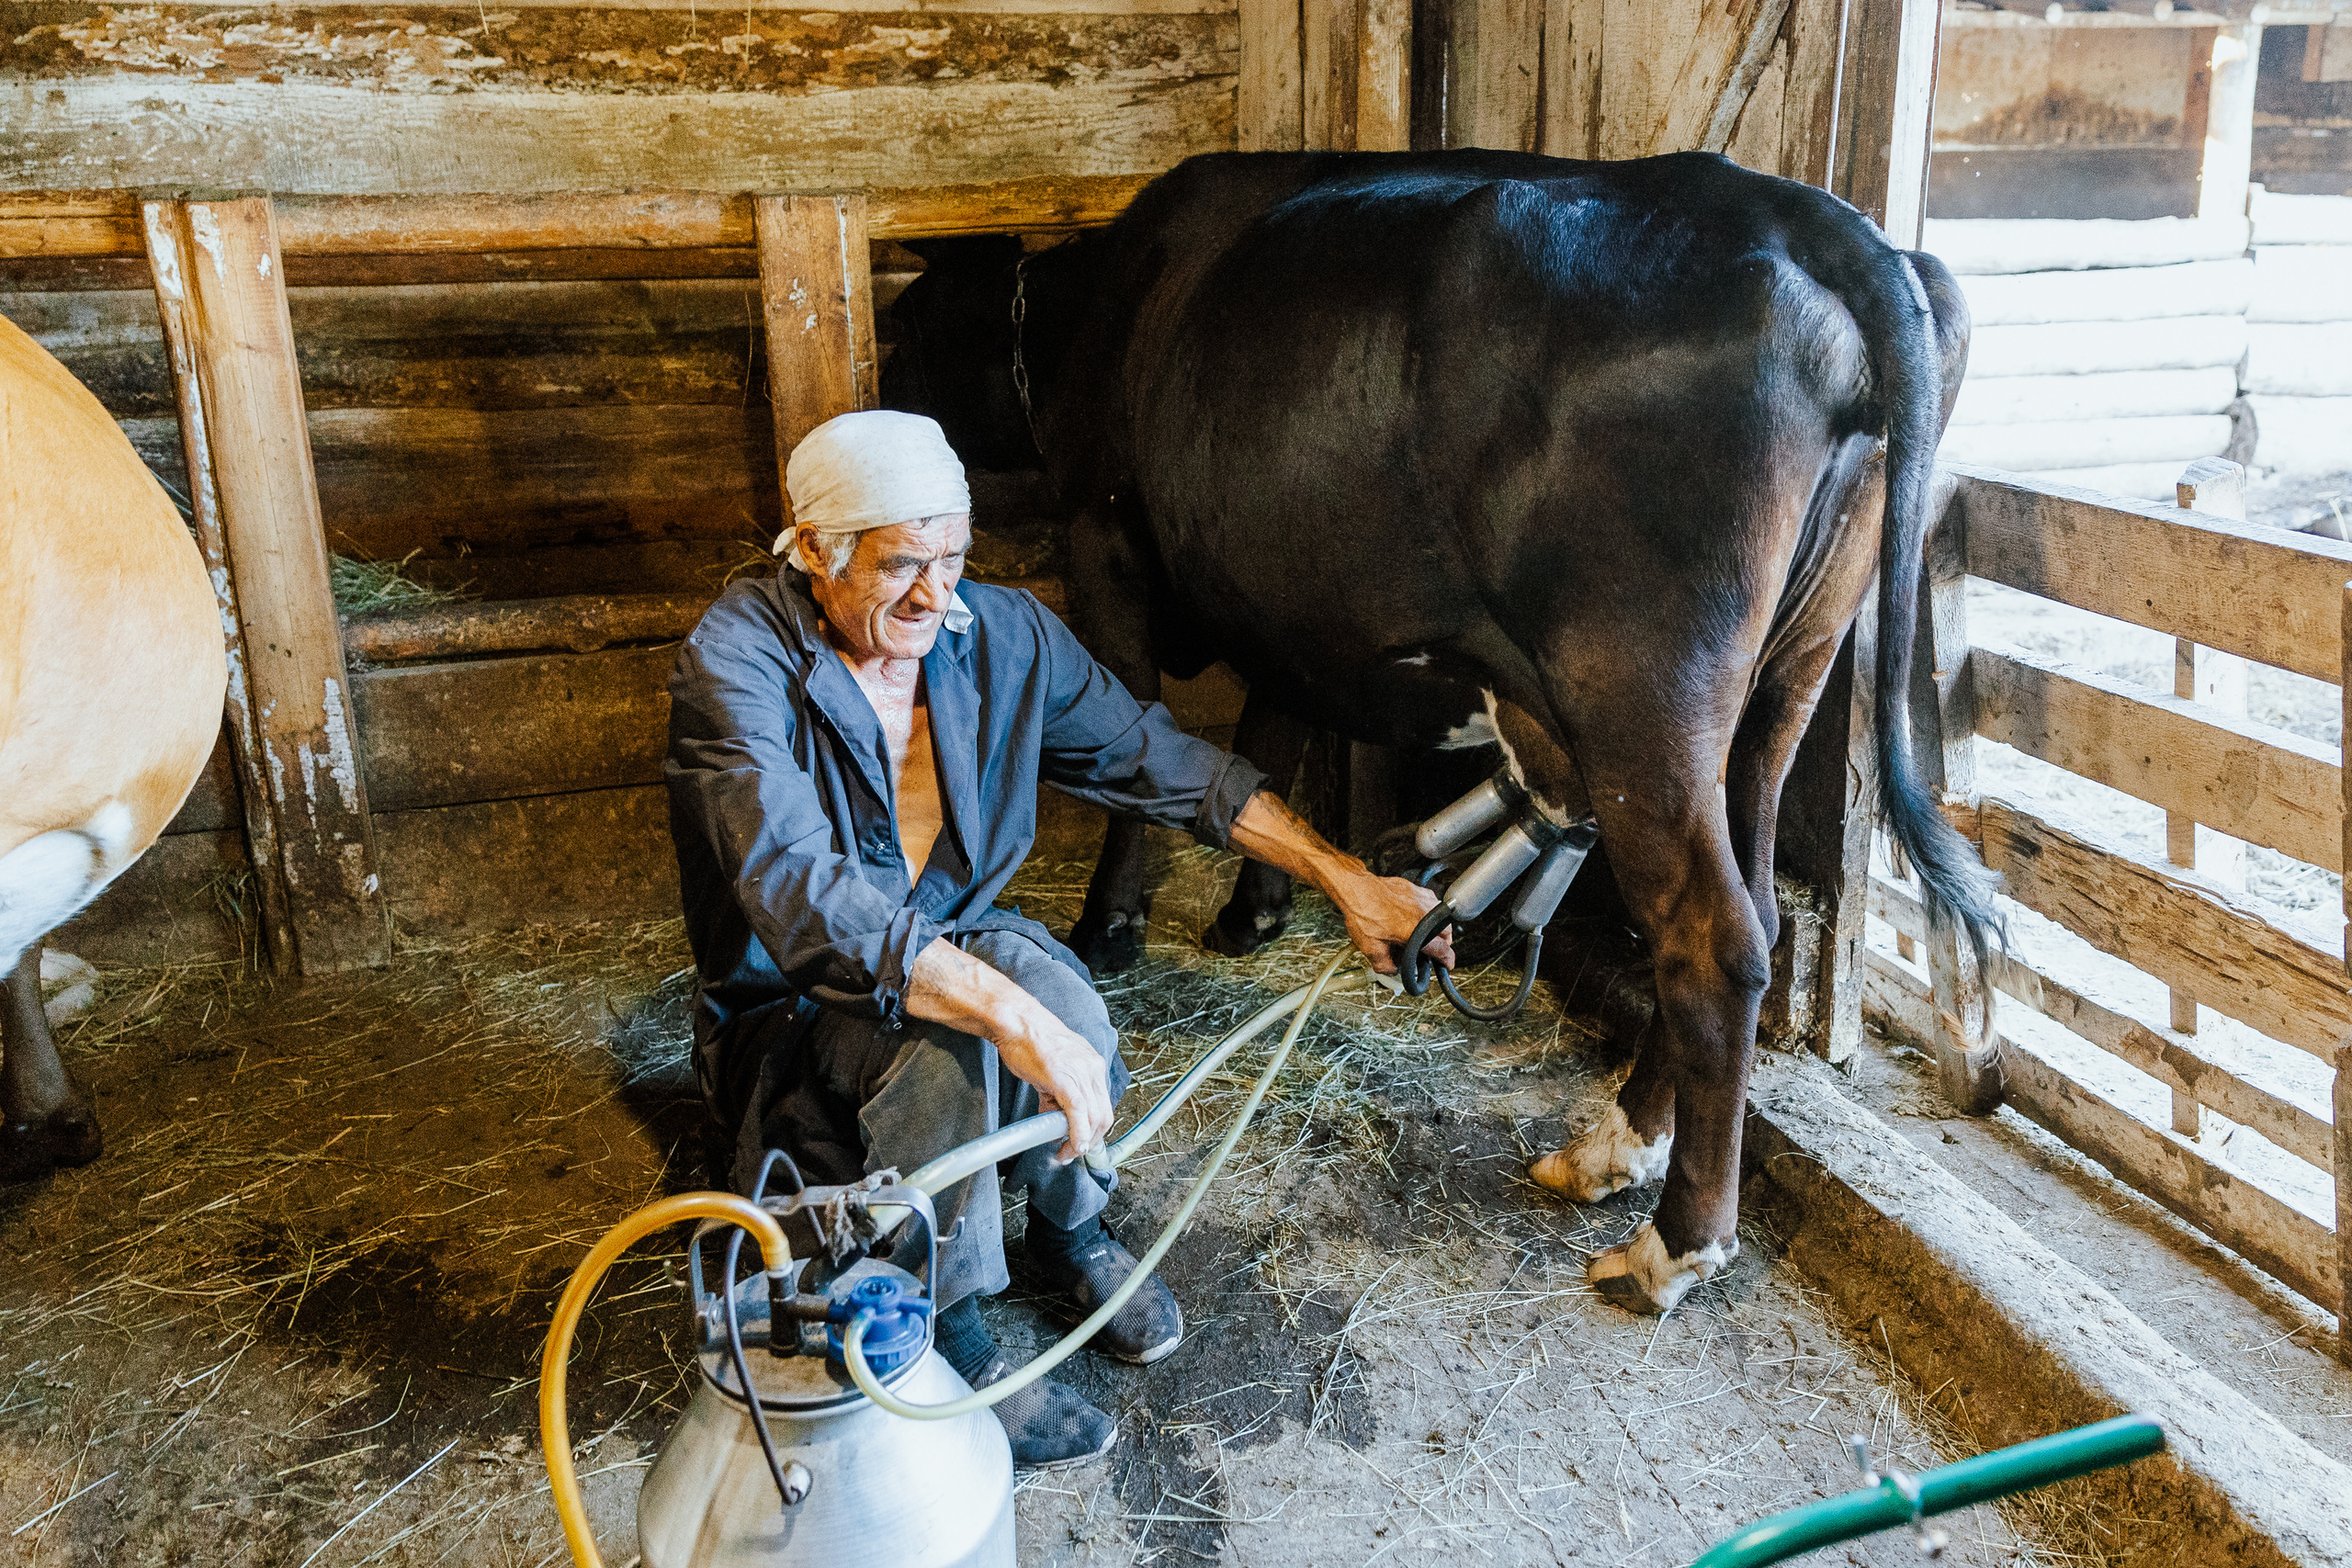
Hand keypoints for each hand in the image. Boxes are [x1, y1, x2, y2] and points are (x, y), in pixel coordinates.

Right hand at [995, 1007, 1114, 1163]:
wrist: (1016, 1021)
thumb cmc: (1030, 1040)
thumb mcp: (1053, 1067)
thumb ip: (1058, 1090)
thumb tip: (1055, 1113)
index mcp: (1093, 1064)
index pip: (1103, 1105)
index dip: (1094, 1129)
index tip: (1081, 1141)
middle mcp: (1093, 1068)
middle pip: (1104, 1115)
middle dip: (1090, 1141)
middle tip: (1073, 1152)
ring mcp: (1081, 1074)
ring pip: (1094, 1119)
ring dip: (1081, 1143)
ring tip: (1064, 1152)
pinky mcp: (1065, 1080)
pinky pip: (1078, 1114)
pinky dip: (1077, 1135)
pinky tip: (1070, 1147)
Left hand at [1328, 870, 1454, 975]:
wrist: (1357, 888)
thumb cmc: (1363, 913)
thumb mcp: (1371, 948)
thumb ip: (1385, 965)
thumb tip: (1392, 970)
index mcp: (1416, 932)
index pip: (1442, 949)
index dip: (1447, 959)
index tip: (1447, 963)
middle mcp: (1423, 915)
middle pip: (1447, 932)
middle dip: (1443, 943)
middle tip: (1432, 949)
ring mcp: (1421, 900)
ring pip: (1441, 916)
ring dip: (1437, 926)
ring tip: (1425, 932)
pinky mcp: (1415, 889)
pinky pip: (1430, 901)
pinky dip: (1428, 910)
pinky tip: (1417, 914)